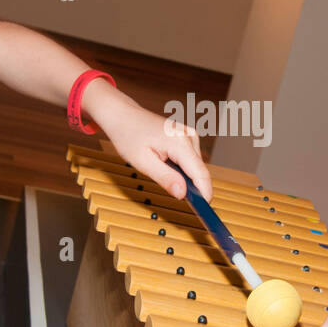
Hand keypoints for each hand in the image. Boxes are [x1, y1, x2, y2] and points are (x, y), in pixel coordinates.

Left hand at [85, 84, 212, 200]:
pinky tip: (164, 162)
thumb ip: (165, 178)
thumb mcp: (142, 162)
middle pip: (200, 171)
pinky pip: (191, 159)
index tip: (204, 211)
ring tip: (160, 169)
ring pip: (196, 167)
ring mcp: (190, 135)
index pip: (201, 174)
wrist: (123, 115)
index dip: (204, 195)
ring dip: (184, 176)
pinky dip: (181, 168)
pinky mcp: (188, 136)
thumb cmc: (128, 135)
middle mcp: (190, 136)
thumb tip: (183, 194)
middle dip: (192, 188)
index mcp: (180, 142)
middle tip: (174, 196)